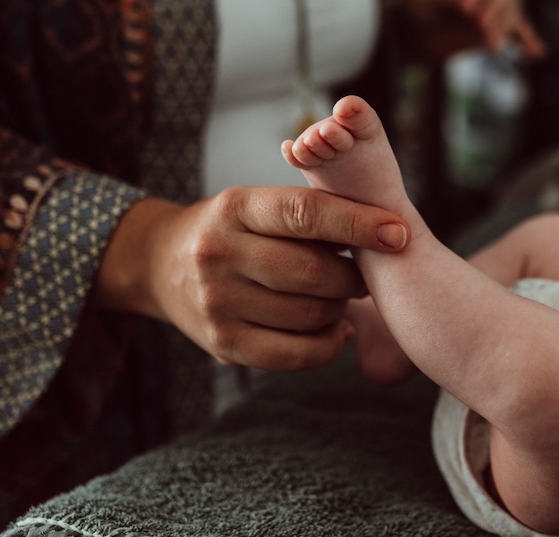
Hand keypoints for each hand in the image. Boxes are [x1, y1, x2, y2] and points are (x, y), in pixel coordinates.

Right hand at [93, 187, 410, 369]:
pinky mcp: (223, 344)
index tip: (399, 233)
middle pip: (314, 271)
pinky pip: (297, 354)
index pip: (305, 213)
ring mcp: (218, 302)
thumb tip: (384, 234)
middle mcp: (220, 253)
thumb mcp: (256, 205)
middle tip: (364, 275)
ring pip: (311, 314)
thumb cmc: (233, 230)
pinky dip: (329, 344)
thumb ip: (309, 215)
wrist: (159, 264)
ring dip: (341, 309)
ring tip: (339, 299)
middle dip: (353, 275)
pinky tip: (334, 330)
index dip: (358, 223)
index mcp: (236, 207)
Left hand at [401, 0, 545, 59]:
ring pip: (511, 7)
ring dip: (504, 26)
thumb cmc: (419, 0)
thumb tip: (481, 19)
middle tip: (482, 28)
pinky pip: (519, 28)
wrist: (417, 25)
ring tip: (492, 46)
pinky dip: (527, 39)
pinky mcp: (501, 19)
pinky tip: (536, 52)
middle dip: (496, 8)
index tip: (464, 9)